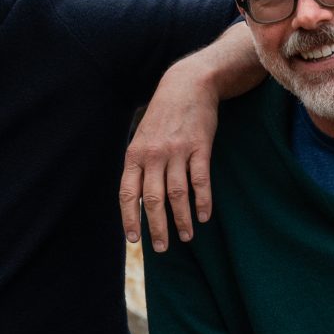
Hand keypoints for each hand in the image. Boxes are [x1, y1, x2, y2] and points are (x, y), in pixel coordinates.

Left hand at [121, 21, 257, 250]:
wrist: (188, 84)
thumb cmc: (163, 116)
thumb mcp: (142, 137)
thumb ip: (139, 166)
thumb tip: (137, 200)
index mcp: (135, 154)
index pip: (128, 193)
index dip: (130, 218)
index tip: (134, 239)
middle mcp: (154, 155)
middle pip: (154, 200)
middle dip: (157, 227)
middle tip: (161, 248)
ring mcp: (177, 151)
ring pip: (178, 194)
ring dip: (182, 219)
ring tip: (186, 237)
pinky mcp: (200, 147)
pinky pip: (200, 180)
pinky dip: (202, 201)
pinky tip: (204, 216)